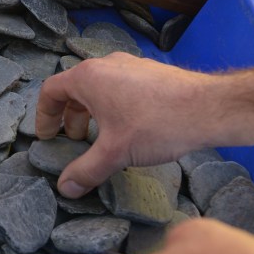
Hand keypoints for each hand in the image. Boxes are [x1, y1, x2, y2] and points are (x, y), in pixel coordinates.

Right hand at [35, 53, 211, 197]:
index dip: (44, 116)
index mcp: (88, 78)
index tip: (47, 136)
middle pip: (75, 89)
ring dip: (93, 111)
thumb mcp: (114, 153)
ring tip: (102, 136)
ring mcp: (130, 65)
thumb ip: (86, 171)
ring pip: (100, 87)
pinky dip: (115, 105)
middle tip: (75, 141)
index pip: (51, 91)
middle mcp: (105, 65)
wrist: (210, 108)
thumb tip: (65, 188)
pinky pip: (121, 86)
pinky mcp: (151, 72)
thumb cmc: (156, 124)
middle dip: (71, 117)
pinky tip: (131, 128)